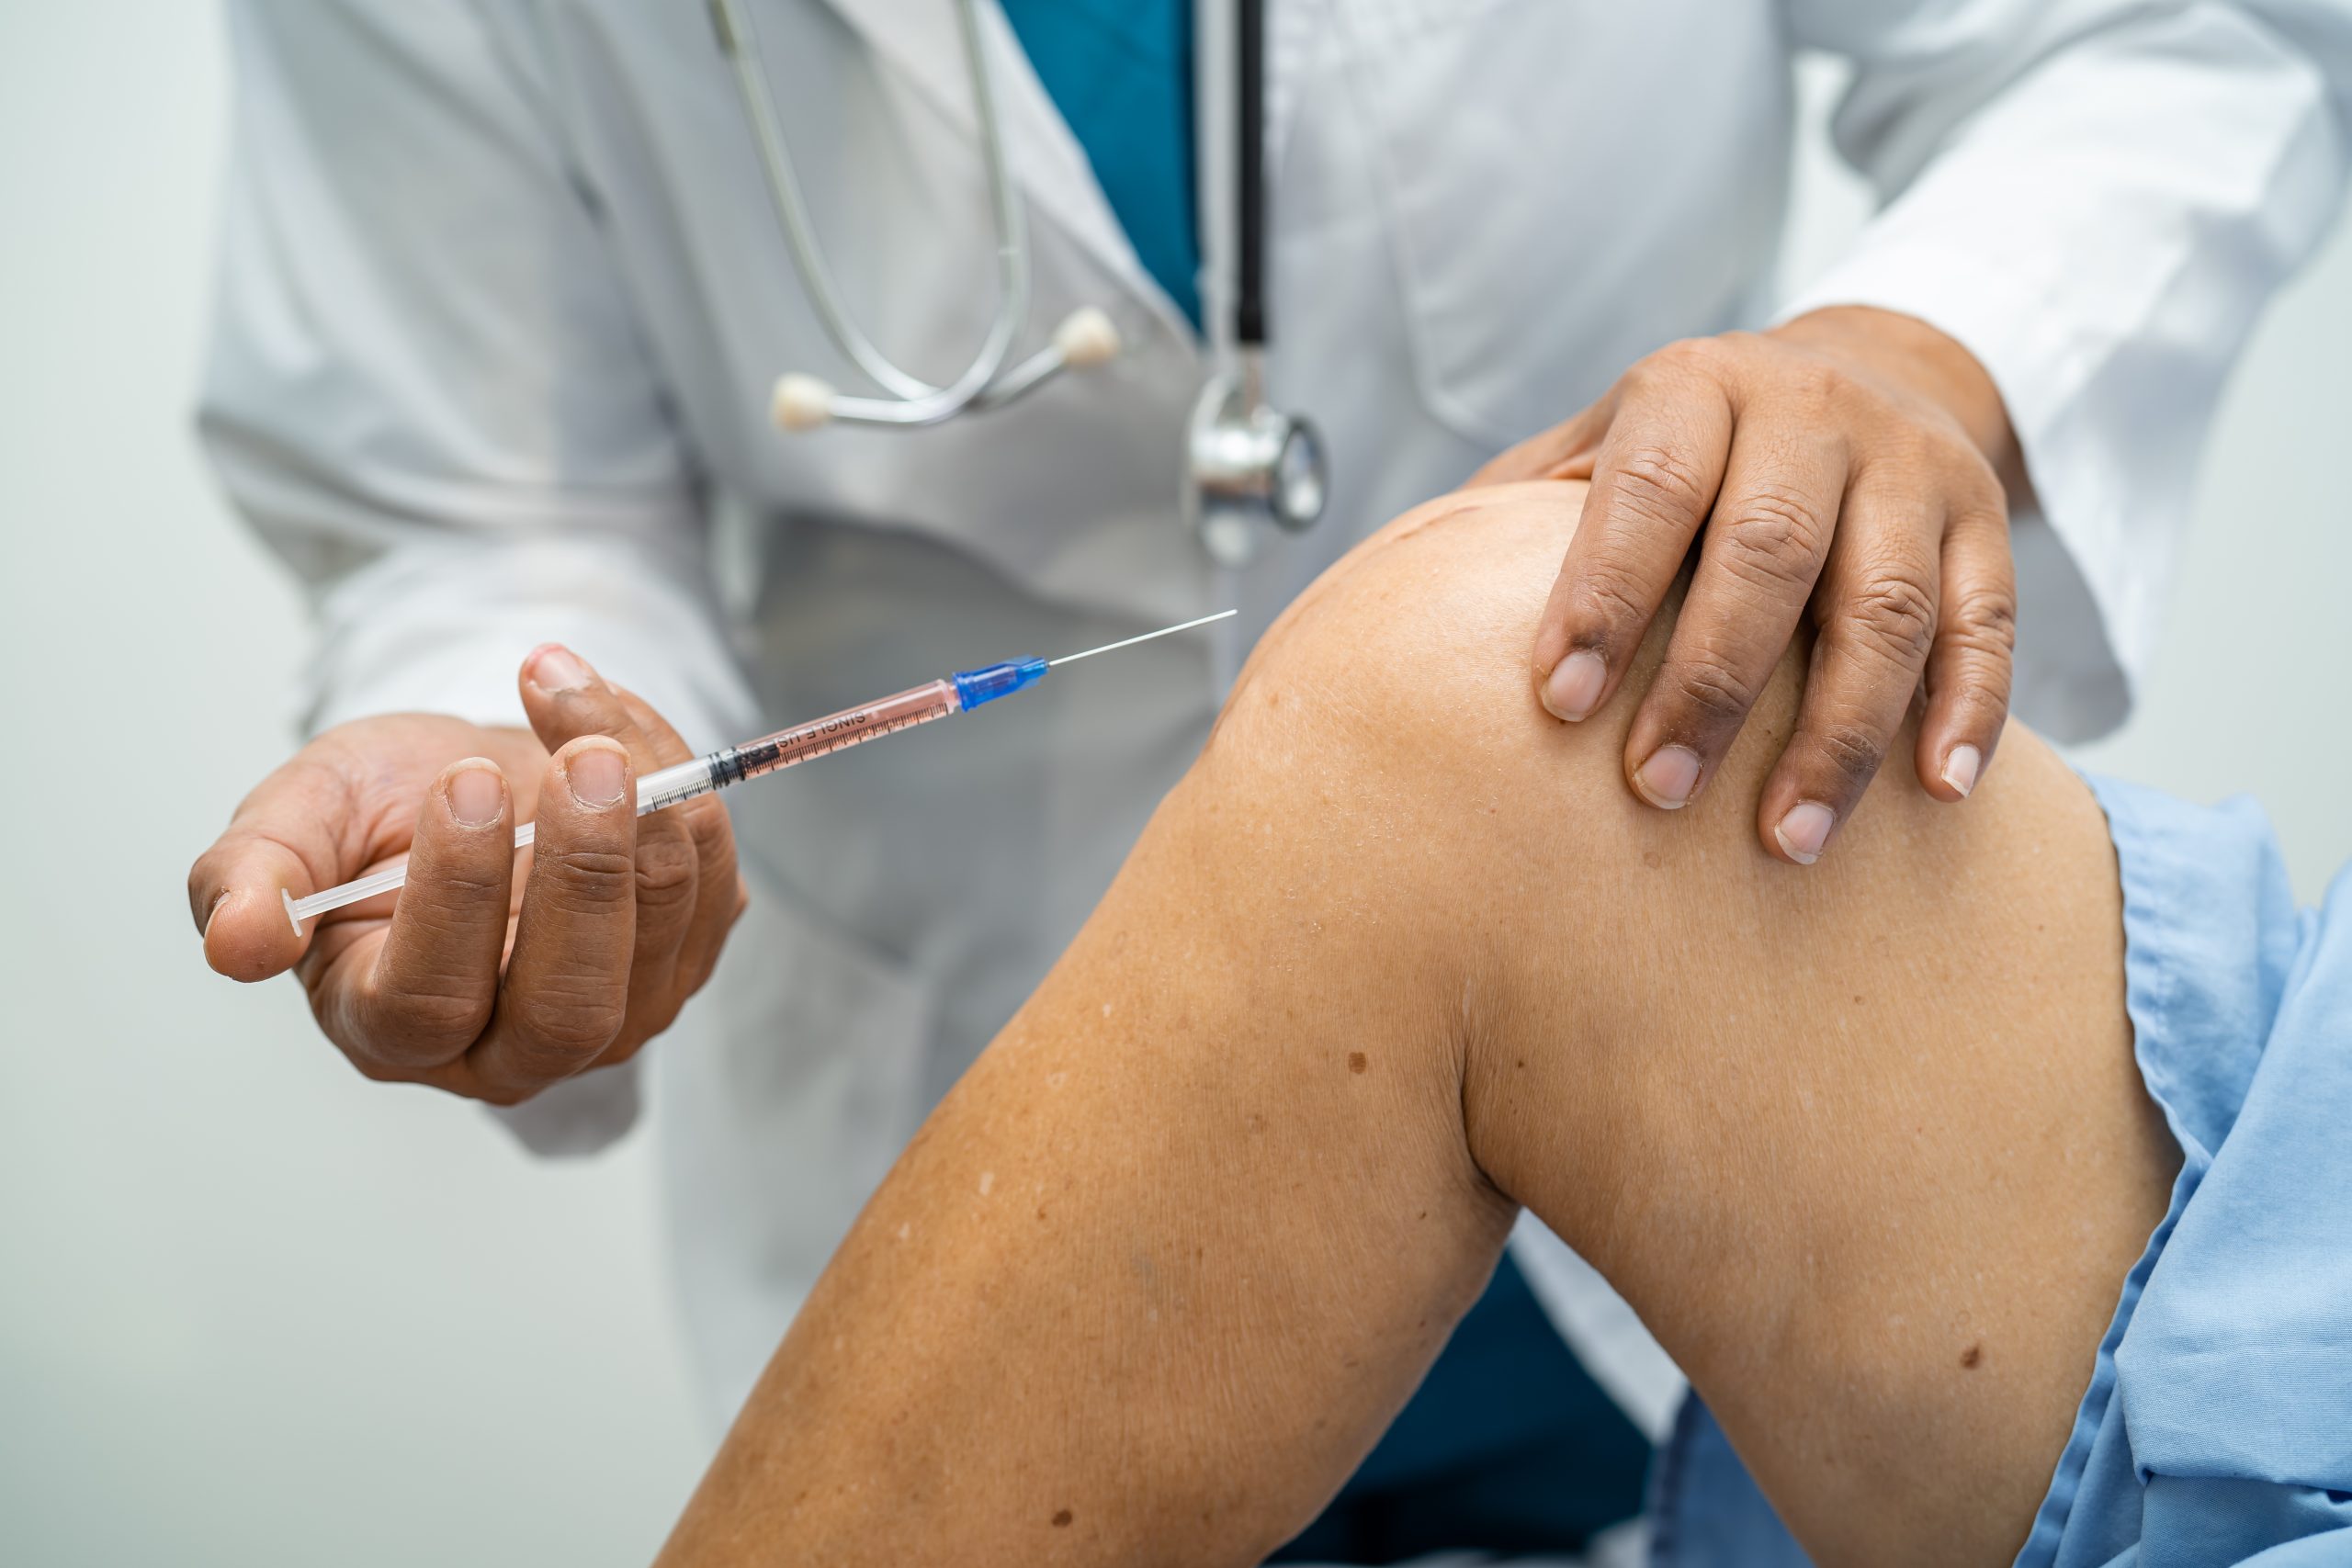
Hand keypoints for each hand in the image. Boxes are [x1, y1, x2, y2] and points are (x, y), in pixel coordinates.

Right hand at [189, 646, 745, 1103]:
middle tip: (583, 758)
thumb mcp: (296, 818)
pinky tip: (617, 720)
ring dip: (645, 809)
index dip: (454, 897)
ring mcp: (612, 1012)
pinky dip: (681, 788)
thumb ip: (250, 876)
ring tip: (588, 709)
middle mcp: (510, 1048)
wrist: (477, 776)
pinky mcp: (684, 957)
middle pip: (568, 1008)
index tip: (466, 782)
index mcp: (392, 1027)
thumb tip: (237, 941)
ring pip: (660, 937)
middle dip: (584, 874)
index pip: (429, 1001)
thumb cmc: (381, 810)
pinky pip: (713, 884)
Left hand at [1477, 306, 2020, 864]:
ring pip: (1883, 604)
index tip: (1559, 704)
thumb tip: (1389, 608)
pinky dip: (1969, 709)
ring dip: (1839, 731)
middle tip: (1656, 793)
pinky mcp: (1988, 518)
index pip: (1647, 491)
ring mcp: (1910, 464)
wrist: (1864, 370)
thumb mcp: (1602, 444)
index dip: (1604, 597)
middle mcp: (1808, 411)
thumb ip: (1521, 511)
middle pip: (1768, 553)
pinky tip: (1937, 791)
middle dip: (1711, 683)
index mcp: (1691, 391)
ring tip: (1788, 837)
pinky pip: (1988, 621)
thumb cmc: (1692, 450)